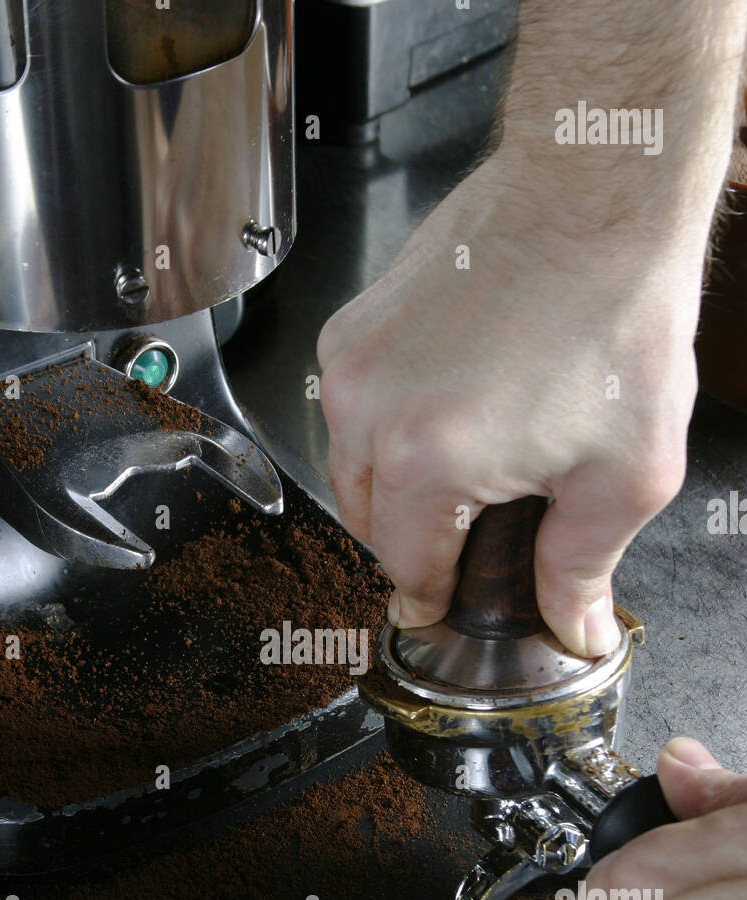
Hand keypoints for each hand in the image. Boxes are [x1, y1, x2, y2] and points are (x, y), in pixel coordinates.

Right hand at [317, 155, 700, 656]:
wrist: (596, 197)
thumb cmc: (617, 313)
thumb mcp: (626, 472)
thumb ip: (583, 567)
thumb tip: (570, 626)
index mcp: (428, 462)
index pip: (406, 565)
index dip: (430, 596)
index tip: (437, 605)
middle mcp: (370, 412)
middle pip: (368, 521)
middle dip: (413, 541)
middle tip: (467, 538)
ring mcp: (353, 362)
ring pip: (349, 467)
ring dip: (393, 488)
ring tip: (461, 474)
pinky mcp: (353, 324)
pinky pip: (351, 409)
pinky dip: (385, 429)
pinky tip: (444, 413)